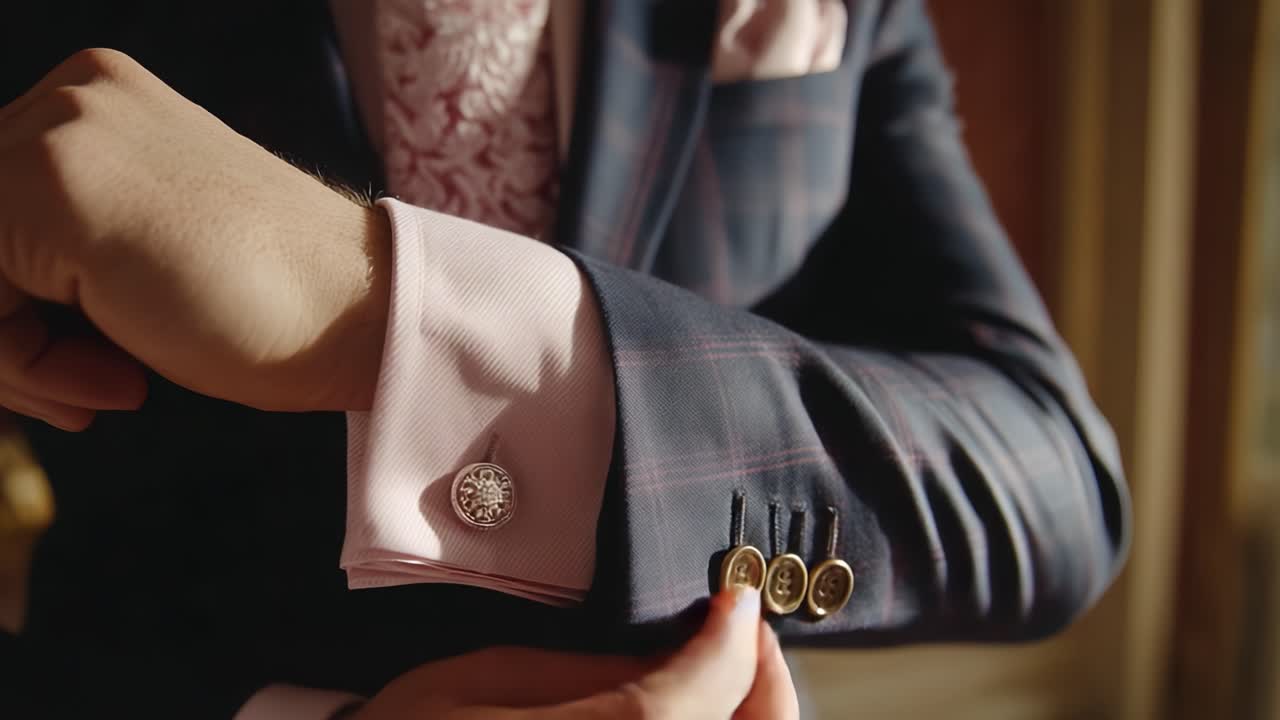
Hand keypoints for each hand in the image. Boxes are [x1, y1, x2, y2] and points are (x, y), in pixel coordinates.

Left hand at [0, 48, 390, 428]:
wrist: (360, 311)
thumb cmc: (271, 303)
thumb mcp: (143, 250)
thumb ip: (61, 246)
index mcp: (99, 102)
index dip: (15, 306)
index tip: (77, 365)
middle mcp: (72, 96)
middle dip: (8, 336)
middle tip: (78, 391)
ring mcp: (61, 132)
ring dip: (15, 361)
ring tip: (99, 390)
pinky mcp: (51, 186)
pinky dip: (24, 366)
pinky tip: (120, 381)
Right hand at [352, 588, 797, 718]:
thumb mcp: (487, 679)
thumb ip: (598, 669)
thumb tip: (687, 647)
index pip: (693, 701)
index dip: (732, 642)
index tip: (737, 598)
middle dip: (767, 690)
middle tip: (750, 637)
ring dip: (754, 719)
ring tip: (735, 675)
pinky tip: (706, 716)